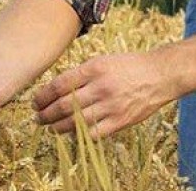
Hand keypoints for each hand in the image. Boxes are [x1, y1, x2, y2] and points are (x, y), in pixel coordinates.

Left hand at [32, 51, 175, 138]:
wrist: (159, 75)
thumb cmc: (128, 66)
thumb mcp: (102, 61)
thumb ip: (81, 74)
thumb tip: (56, 89)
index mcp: (94, 69)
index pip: (60, 85)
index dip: (43, 95)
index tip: (36, 100)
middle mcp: (101, 87)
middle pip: (64, 105)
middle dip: (46, 113)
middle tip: (38, 116)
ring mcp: (111, 106)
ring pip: (76, 121)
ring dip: (58, 126)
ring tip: (51, 127)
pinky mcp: (120, 121)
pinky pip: (94, 133)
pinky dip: (79, 135)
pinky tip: (72, 133)